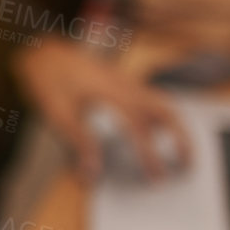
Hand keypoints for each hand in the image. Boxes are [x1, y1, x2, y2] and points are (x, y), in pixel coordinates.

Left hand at [13, 40, 190, 182]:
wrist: (41, 50)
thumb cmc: (47, 80)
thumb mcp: (57, 113)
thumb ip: (78, 144)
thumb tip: (92, 176)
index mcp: (110, 93)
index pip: (139, 127)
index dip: (150, 155)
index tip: (156, 179)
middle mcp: (124, 85)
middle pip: (165, 110)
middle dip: (181, 139)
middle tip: (188, 167)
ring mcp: (126, 81)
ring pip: (163, 103)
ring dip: (176, 128)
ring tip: (183, 153)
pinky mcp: (123, 81)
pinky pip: (152, 98)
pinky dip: (163, 118)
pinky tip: (159, 133)